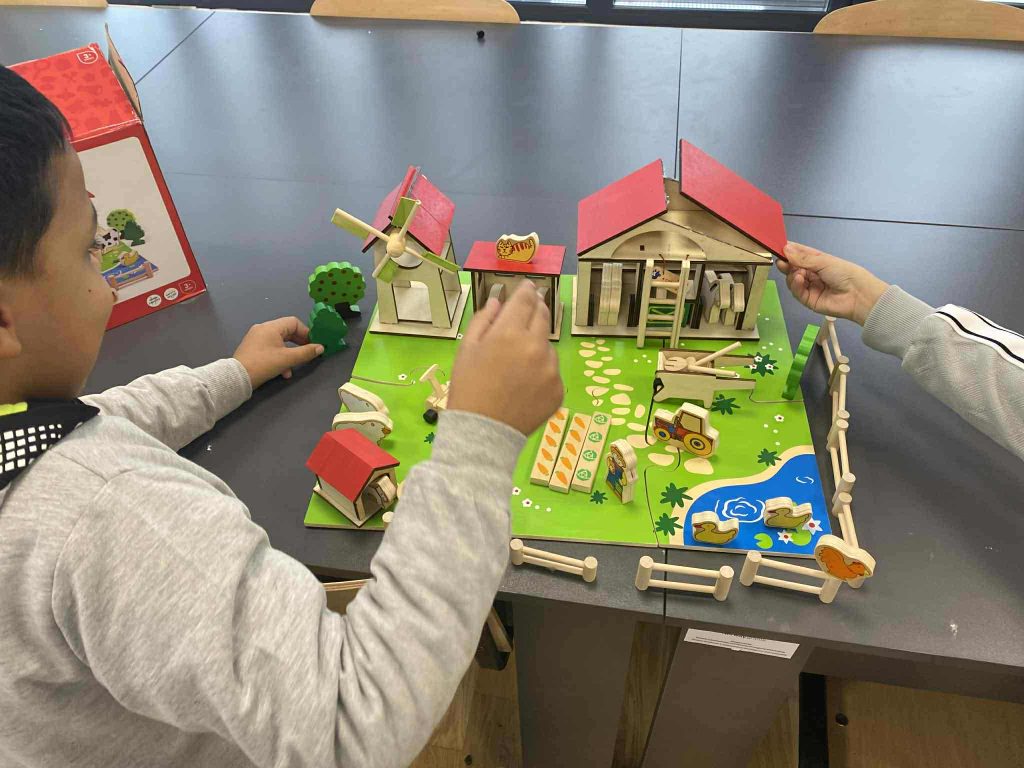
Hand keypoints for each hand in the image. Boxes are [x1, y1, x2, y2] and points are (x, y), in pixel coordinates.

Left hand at [233, 317, 323, 387]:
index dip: (306, 332)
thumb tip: (320, 347)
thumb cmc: (264, 364)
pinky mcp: (252, 348)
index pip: (294, 322)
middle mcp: (262, 329)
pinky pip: (270, 348)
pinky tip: (282, 371)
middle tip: (307, 353)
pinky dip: (279, 357)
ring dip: (289, 353)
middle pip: (286, 332)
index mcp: (271, 327)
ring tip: (293, 366)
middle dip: (298, 343)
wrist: (238, 377)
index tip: (313, 344)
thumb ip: (306, 352)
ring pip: (279, 342)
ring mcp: (256, 338)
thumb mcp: (287, 359)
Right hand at [447, 281, 563, 435]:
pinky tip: (524, 382)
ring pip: (547, 345)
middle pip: (542, 316)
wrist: (483, 432)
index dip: (526, 290)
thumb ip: (484, 320)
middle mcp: (535, 347)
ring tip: (517, 361)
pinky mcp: (558, 389)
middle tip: (528, 311)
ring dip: (537, 343)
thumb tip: (497, 301)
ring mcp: (550, 369)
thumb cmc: (469, 387)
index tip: (527, 286)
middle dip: (535, 309)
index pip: (525, 300)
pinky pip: (551, 370)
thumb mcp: (467, 349)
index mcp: (509, 333)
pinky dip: (541, 370)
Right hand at [777, 242, 889, 325]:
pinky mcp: (808, 300)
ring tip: (797, 273)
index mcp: (817, 261)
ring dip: (792, 275)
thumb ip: (802, 258)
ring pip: (792, 280)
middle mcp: (812, 274)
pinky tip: (798, 279)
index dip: (789, 251)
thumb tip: (785, 249)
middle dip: (786, 264)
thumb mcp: (823, 261)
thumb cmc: (844, 273)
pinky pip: (797, 292)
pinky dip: (795, 285)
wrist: (857, 295)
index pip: (799, 254)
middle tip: (780, 261)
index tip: (778, 247)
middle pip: (793, 268)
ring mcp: (809, 287)